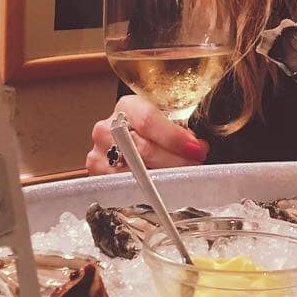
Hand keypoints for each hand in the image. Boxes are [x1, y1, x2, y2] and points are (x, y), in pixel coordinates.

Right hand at [86, 94, 208, 174]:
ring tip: (183, 175)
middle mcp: (108, 128)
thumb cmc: (152, 127)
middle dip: (176, 160)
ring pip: (135, 172)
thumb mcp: (165, 118)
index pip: (148, 120)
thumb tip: (198, 147)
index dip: (174, 137)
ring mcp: (99, 153)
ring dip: (164, 176)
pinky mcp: (98, 174)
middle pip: (143, 149)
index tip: (195, 148)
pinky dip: (148, 188)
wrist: (127, 135)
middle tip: (196, 164)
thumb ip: (180, 128)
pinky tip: (163, 185)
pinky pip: (125, 186)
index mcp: (128, 107)